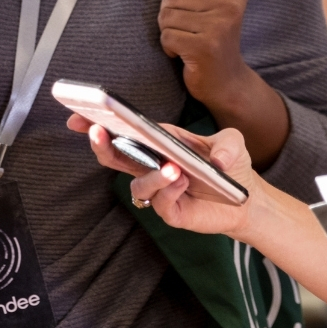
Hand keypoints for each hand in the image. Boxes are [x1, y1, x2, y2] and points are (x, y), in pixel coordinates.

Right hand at [70, 114, 259, 238]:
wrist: (247, 200)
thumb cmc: (231, 165)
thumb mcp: (233, 142)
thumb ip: (227, 143)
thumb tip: (217, 161)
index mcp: (158, 144)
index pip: (123, 132)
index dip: (98, 123)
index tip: (79, 114)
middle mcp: (153, 166)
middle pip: (116, 158)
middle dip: (102, 145)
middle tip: (98, 131)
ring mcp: (160, 190)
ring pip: (138, 184)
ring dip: (152, 175)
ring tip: (174, 167)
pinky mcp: (172, 213)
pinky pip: (160, 204)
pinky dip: (169, 191)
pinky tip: (183, 181)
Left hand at [147, 0, 256, 102]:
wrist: (226, 81)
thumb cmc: (208, 36)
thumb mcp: (197, 0)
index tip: (184, 0)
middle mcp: (231, 5)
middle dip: (169, 12)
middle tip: (186, 28)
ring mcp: (220, 26)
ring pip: (167, 15)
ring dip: (168, 30)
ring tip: (186, 40)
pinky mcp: (206, 47)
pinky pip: (167, 36)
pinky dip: (168, 46)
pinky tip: (183, 53)